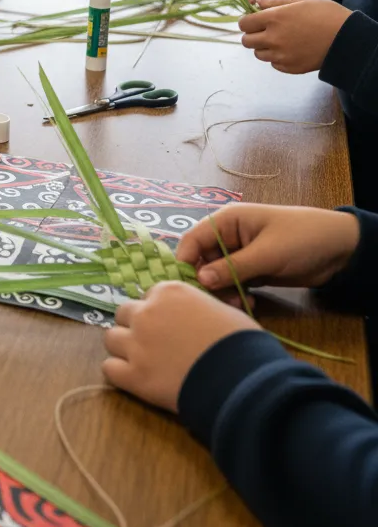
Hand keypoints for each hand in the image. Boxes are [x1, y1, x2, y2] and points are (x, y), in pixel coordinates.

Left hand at [102, 281, 258, 412]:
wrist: (242, 377)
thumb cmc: (242, 341)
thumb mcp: (220, 310)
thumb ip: (195, 309)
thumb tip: (194, 319)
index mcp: (168, 292)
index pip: (148, 297)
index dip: (159, 313)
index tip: (171, 327)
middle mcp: (146, 313)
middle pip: (124, 314)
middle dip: (136, 327)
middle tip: (154, 344)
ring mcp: (136, 343)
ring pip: (111, 339)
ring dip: (124, 348)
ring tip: (143, 362)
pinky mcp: (133, 375)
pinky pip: (109, 369)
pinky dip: (119, 374)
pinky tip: (136, 379)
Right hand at [177, 202, 359, 291]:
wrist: (341, 249)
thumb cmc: (301, 238)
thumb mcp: (267, 253)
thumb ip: (232, 267)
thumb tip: (200, 280)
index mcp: (226, 222)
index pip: (192, 241)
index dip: (185, 263)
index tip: (186, 288)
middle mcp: (227, 237)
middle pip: (201, 262)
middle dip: (208, 283)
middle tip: (221, 303)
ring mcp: (239, 255)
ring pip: (216, 276)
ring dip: (223, 292)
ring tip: (240, 305)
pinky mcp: (251, 270)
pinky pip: (232, 284)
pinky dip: (236, 295)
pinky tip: (249, 303)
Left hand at [238, 0, 351, 73]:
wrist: (346, 38)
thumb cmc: (326, 14)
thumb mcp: (301, 0)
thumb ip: (276, 2)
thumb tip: (258, 2)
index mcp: (273, 18)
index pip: (244, 23)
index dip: (247, 22)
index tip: (254, 21)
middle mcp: (272, 38)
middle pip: (246, 41)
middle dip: (252, 35)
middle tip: (264, 31)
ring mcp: (280, 55)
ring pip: (258, 54)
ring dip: (264, 47)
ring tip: (279, 41)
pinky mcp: (288, 67)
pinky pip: (273, 64)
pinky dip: (277, 58)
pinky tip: (290, 50)